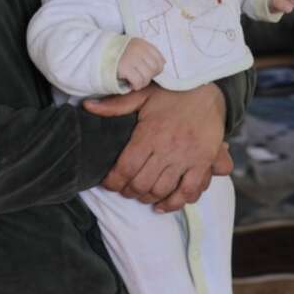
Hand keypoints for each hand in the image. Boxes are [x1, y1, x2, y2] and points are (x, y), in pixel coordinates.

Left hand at [83, 82, 230, 212]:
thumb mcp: (142, 94)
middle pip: (142, 183)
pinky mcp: (203, 162)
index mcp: (150, 133)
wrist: (206, 88)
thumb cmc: (172, 93)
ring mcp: (187, 157)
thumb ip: (115, 105)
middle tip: (123, 190)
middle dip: (128, 191)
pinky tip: (163, 205)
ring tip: (140, 195)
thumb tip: (87, 107)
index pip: (126, 167)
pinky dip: (175, 202)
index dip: (113, 181)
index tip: (108, 183)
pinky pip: (189, 191)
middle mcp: (167, 148)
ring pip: (162, 190)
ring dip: (147, 198)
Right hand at [116, 37, 164, 90]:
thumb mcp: (132, 48)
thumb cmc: (115, 54)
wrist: (96, 54)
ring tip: (133, 81)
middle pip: (155, 69)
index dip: (156, 70)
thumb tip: (163, 63)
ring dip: (141, 82)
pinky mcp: (125, 67)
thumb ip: (146, 53)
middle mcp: (139, 49)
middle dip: (149, 76)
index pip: (160, 60)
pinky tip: (129, 83)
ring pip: (147, 76)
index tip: (146, 72)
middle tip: (139, 77)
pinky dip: (135, 86)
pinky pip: (138, 82)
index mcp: (142, 43)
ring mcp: (132, 58)